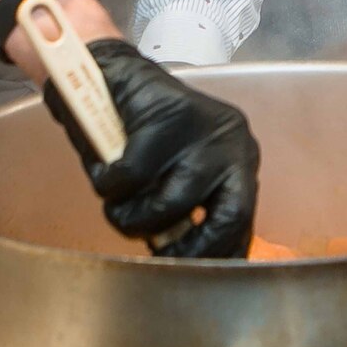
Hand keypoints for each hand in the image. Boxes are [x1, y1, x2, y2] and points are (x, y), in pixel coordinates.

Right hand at [43, 39, 258, 257]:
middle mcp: (233, 143)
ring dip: (129, 213)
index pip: (242, 221)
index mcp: (240, 159)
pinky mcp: (165, 116)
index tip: (193, 274)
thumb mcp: (177, 173)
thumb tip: (187, 262)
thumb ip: (191, 209)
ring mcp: (202, 130)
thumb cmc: (142, 133)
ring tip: (117, 193)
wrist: (111, 73)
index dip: (217, 255)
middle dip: (186, 248)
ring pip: (166, 205)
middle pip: (227, 218)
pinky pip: (127, 178)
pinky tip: (104, 161)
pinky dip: (105, 182)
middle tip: (154, 248)